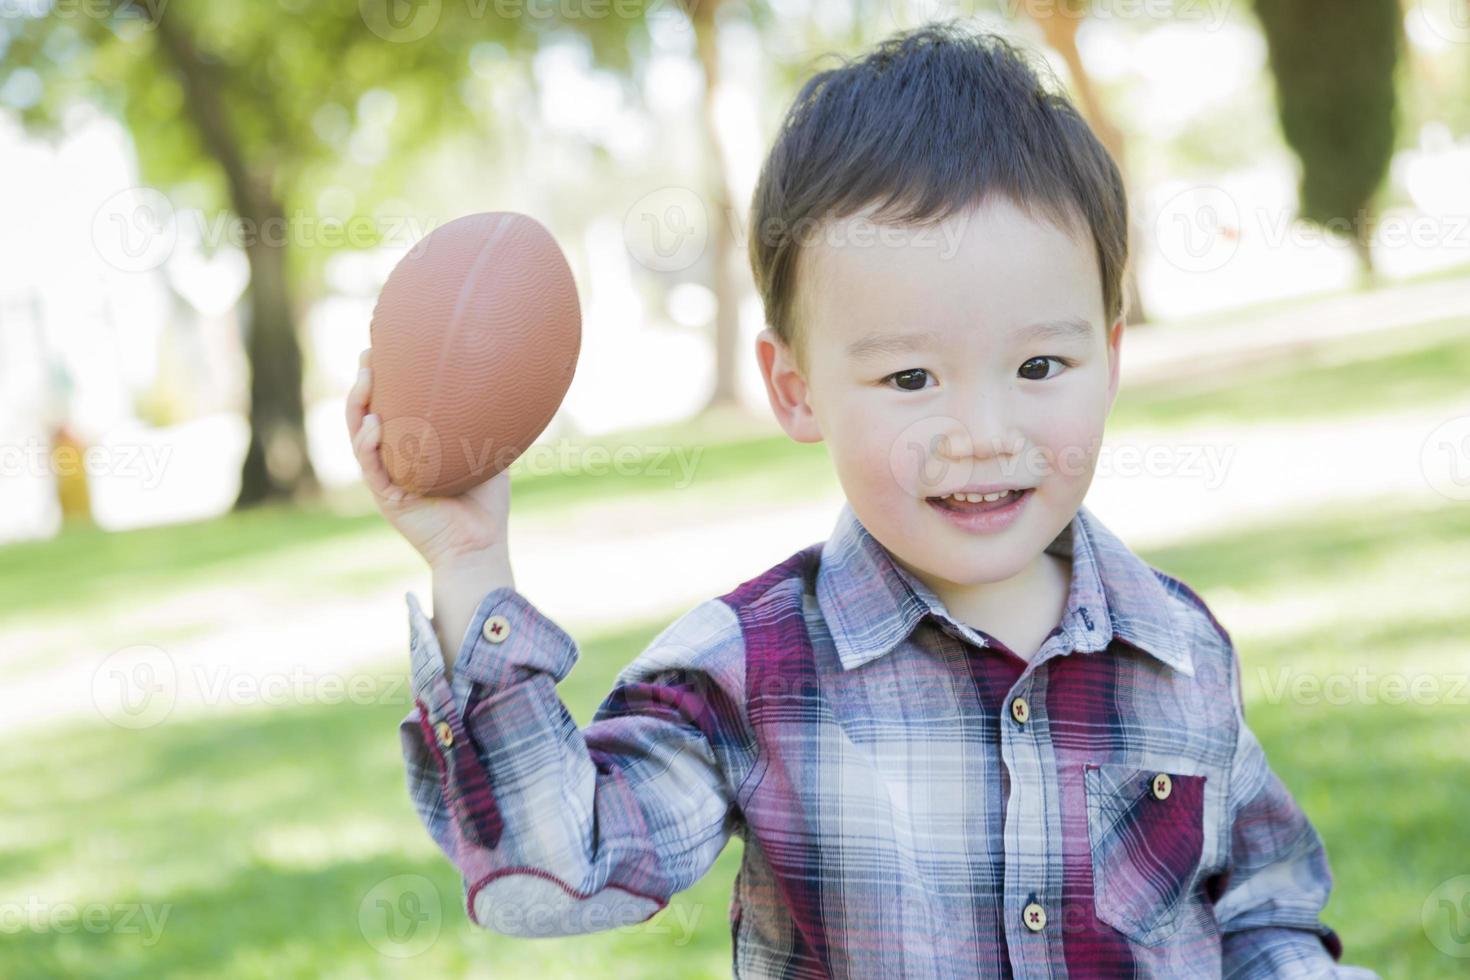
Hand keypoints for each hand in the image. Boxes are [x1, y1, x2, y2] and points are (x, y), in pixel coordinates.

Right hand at [345, 347, 512, 570]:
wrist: (480, 546)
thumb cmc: (485, 504)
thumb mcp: (485, 452)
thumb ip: (483, 425)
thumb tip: (504, 387)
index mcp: (410, 449)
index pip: (389, 407)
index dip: (383, 379)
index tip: (385, 347)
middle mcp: (392, 460)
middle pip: (366, 414)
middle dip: (363, 383)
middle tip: (368, 353)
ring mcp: (386, 479)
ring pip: (360, 436)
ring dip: (358, 407)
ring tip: (364, 379)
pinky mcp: (387, 498)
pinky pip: (372, 468)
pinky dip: (369, 445)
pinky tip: (373, 425)